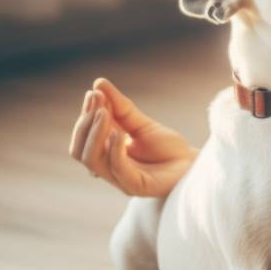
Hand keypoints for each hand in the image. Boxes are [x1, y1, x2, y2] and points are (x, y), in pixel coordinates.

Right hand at [68, 77, 198, 197]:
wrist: (192, 164)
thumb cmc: (167, 147)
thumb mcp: (141, 123)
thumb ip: (120, 107)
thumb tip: (98, 83)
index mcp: (105, 154)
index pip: (82, 137)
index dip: (85, 115)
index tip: (93, 92)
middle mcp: (107, 168)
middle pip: (78, 151)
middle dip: (85, 124)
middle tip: (97, 100)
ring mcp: (120, 179)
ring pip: (92, 161)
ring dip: (96, 134)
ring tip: (104, 113)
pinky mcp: (136, 186)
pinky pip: (118, 170)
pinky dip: (115, 150)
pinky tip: (120, 133)